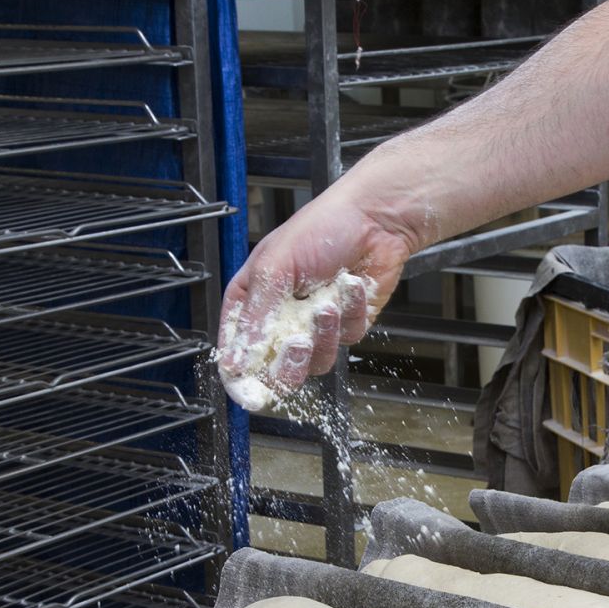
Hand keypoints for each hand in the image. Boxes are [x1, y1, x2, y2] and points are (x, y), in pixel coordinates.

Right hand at [217, 182, 416, 404]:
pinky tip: (352, 284)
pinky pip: (348, 338)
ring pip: (318, 361)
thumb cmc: (320, 228)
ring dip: (325, 332)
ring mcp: (316, 326)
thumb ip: (255, 316)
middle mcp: (282, 318)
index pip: (238, 352)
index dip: (242, 375)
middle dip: (290, 363)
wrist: (374, 218)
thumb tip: (234, 360)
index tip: (251, 389)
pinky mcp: (348, 326)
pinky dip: (352, 312)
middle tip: (298, 342)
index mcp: (252, 301)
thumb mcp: (275, 267)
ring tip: (328, 301)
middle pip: (277, 371)